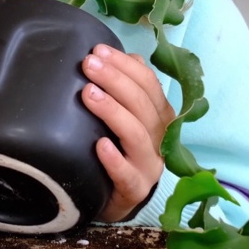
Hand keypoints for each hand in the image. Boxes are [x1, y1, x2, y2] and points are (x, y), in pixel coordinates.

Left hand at [81, 44, 172, 222]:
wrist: (120, 198)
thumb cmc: (121, 149)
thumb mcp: (127, 116)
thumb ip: (127, 89)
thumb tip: (119, 56)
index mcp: (160, 115)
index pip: (149, 83)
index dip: (125, 65)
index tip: (98, 50)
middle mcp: (160, 138)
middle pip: (143, 105)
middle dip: (115, 80)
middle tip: (89, 65)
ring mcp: (150, 165)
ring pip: (136, 134)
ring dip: (113, 111)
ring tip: (88, 94)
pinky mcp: (135, 189)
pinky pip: (127, 174)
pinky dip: (114, 159)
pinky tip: (99, 145)